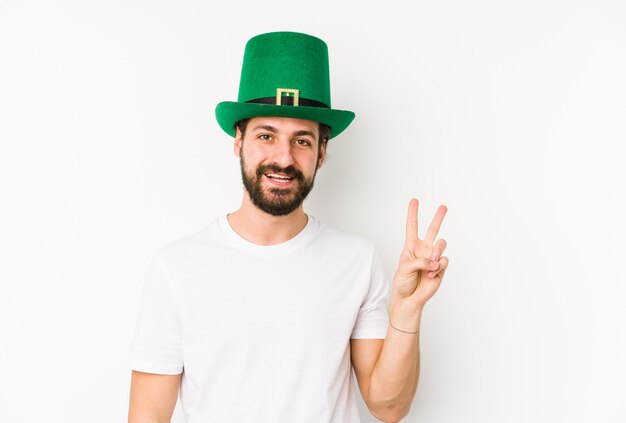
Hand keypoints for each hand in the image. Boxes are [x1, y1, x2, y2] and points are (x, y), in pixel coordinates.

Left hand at [391, 198, 448, 312]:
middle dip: (438, 217)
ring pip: (441, 244)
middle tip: (443, 207)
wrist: (410, 298)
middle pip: (432, 229)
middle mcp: (423, 249)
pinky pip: (444, 260)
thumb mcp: (405, 268)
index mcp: (411, 246)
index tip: (414, 201)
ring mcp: (433, 258)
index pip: (412, 226)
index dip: (413, 213)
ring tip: (431, 262)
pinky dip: (438, 266)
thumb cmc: (403, 282)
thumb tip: (435, 261)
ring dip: (437, 251)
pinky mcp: (440, 267)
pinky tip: (431, 273)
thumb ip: (420, 261)